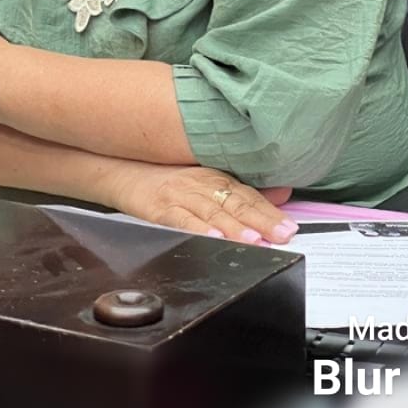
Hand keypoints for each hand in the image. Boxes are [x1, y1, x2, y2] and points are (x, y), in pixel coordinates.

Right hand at [106, 161, 296, 244]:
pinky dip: (197, 228)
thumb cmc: (163, 175)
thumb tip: (283, 193)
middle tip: (282, 234)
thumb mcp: (205, 178)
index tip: (290, 228)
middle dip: (260, 220)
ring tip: (255, 240)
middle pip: (235, 203)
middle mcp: (199, 183)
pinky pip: (180, 219)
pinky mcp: (158, 207)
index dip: (269, 212)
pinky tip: (212, 236)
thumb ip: (243, 189)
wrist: (118, 167)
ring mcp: (179, 194)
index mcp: (213, 176)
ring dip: (234, 227)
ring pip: (211, 211)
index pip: (247, 195)